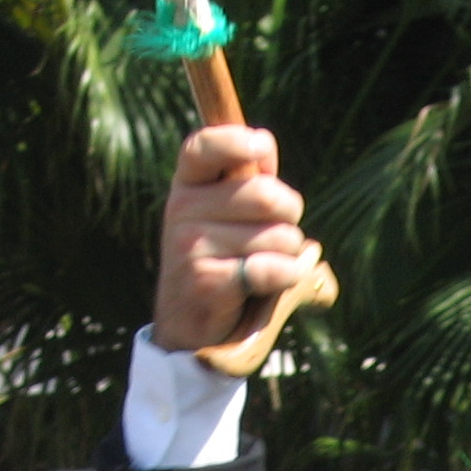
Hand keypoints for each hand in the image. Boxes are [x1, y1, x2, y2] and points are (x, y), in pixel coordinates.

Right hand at [152, 126, 315, 353]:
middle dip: (289, 215)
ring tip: (263, 267)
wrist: (189, 330)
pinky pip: (274, 269)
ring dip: (288, 255)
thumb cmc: (221, 265)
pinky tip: (268, 285)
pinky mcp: (208, 282)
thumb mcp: (224, 218)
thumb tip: (264, 146)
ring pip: (279, 237)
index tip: (262, 146)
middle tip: (279, 234)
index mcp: (186, 187)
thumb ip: (246, 182)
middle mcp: (181, 211)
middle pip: (266, 196)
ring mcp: (191, 246)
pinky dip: (287, 277)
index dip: (237, 140)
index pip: (203, 147)